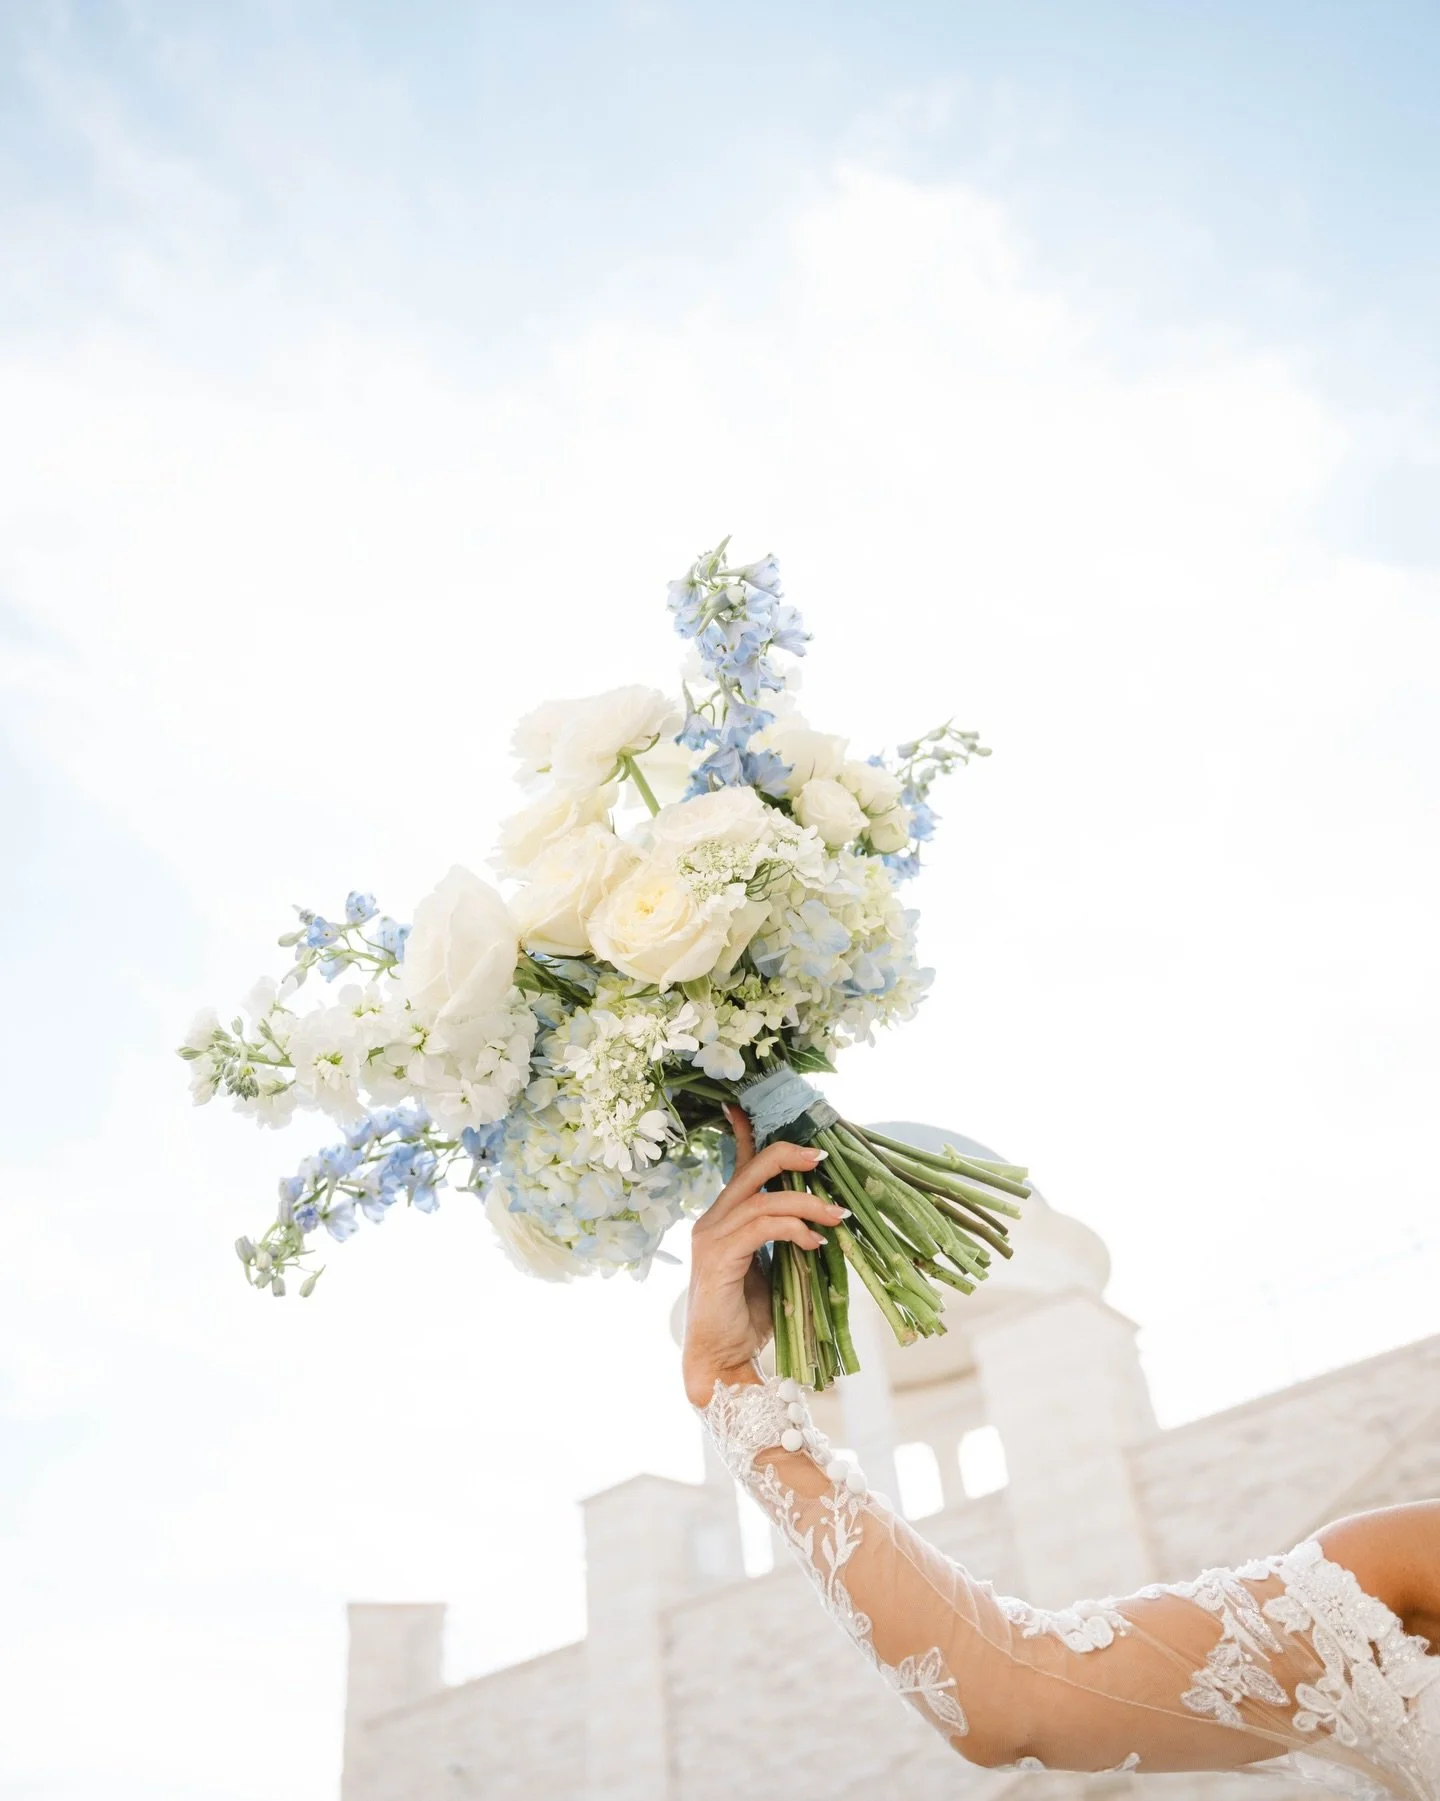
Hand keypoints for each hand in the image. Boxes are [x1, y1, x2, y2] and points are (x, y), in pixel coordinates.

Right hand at [681, 1104, 845, 1407]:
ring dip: (808, 1203)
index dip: (745, 1134)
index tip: (746, 1106)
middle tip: (824, 1159)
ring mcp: (712, 1237)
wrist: (720, 1359)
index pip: (738, 1165)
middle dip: (790, 1156)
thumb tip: (823, 1217)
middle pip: (752, 1169)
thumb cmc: (746, 1317)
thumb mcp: (772, 1266)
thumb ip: (784, 1238)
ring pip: (764, 1199)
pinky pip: (762, 1228)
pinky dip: (794, 1228)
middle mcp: (712, 1220)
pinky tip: (815, 1241)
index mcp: (724, 1218)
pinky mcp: (718, 1258)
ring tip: (839, 1216)